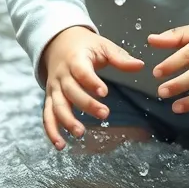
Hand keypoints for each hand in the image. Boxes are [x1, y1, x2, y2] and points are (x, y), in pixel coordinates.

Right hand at [41, 26, 143, 148]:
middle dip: (86, 104)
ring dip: (66, 121)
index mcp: (75, 60)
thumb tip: (140, 65)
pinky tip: (60, 145)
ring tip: (80, 133)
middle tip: (104, 114)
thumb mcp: (102, 46)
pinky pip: (48, 115)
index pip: (81, 71)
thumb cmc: (85, 46)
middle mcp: (62, 75)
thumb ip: (120, 58)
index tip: (105, 92)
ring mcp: (54, 88)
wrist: (58, 42)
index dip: (91, 81)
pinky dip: (51, 130)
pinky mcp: (51, 98)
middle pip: (71, 91)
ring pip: (57, 106)